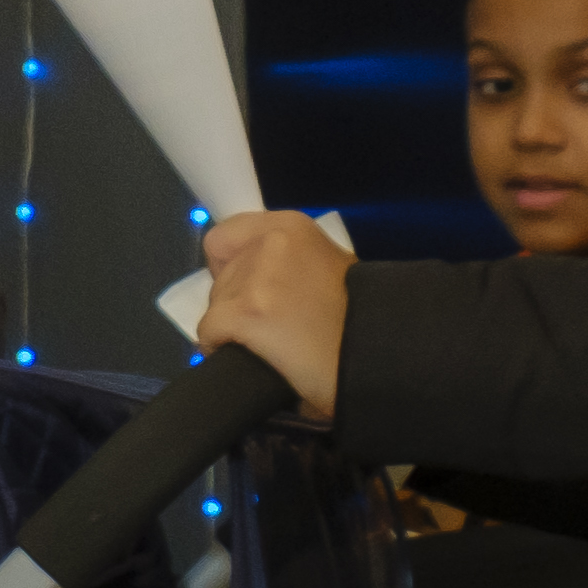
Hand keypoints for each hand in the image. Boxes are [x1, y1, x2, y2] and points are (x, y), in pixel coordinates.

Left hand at [195, 210, 349, 422]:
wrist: (378, 353)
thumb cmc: (358, 318)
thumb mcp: (328, 267)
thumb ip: (289, 263)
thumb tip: (258, 282)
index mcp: (291, 228)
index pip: (224, 238)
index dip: (230, 267)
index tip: (248, 290)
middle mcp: (268, 245)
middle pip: (220, 278)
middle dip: (237, 304)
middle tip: (274, 329)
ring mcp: (254, 279)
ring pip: (214, 307)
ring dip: (234, 330)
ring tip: (273, 347)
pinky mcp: (244, 314)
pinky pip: (210, 333)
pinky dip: (223, 350)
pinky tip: (255, 360)